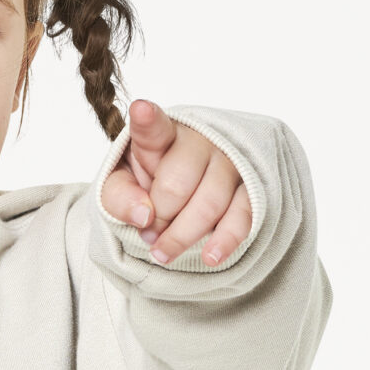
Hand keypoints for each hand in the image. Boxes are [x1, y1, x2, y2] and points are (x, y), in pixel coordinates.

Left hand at [100, 99, 251, 266]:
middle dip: (159, 217)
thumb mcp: (122, 186)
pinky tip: (210, 257)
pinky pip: (242, 215)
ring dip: (183, 236)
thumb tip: (143, 217)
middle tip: (149, 233)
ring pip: (209, 204)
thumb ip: (119, 196)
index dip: (148, 119)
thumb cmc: (150, 183)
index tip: (141, 112)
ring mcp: (229, 162)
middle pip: (177, 184)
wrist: (186, 194)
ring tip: (163, 253)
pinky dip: (225, 240)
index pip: (154, 126)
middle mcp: (200, 141)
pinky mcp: (250, 187)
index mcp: (162, 134)